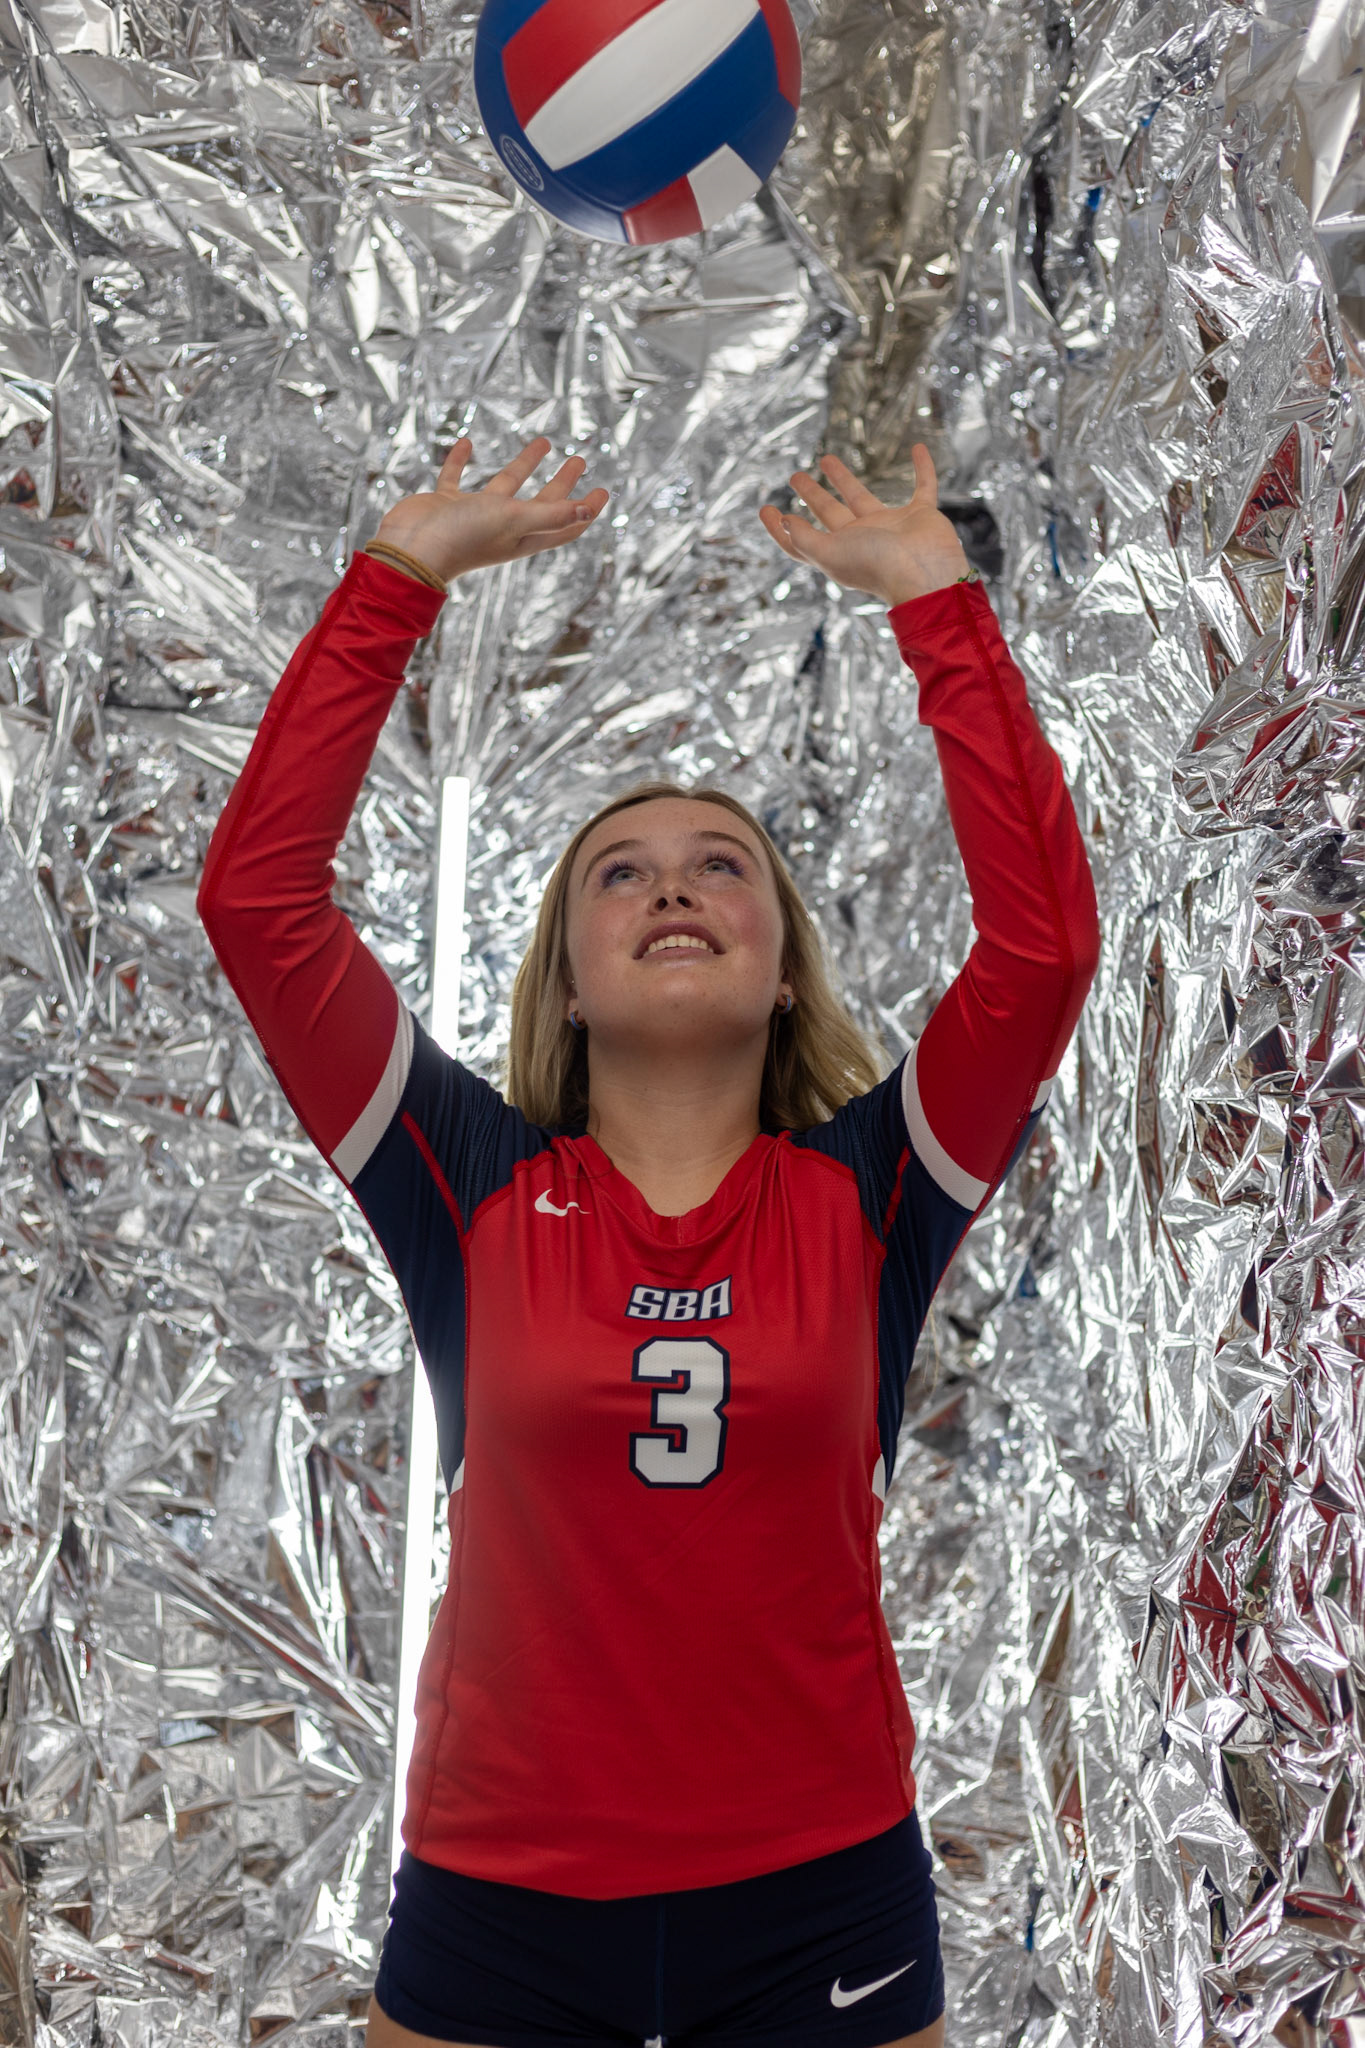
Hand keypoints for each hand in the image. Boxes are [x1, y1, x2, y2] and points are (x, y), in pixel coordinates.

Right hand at [372, 436, 608, 582]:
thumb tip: (588, 512)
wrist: (410, 550)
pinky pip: (457, 477)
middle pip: (543, 503)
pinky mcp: (446, 503)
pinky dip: (462, 460)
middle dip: (563, 483)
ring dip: (525, 465)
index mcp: (523, 535)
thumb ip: (550, 515)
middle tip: (580, 459)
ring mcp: (474, 515)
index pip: (564, 525)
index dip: (586, 510)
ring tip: (544, 441)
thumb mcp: (513, 520)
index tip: (603, 490)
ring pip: (506, 485)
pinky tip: (468, 443)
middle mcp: (502, 526)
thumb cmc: (464, 537)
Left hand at [759, 444, 968, 605]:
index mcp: (837, 552)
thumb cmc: (877, 566)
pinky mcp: (920, 515)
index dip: (781, 528)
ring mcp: (891, 527)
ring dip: (844, 478)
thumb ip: (805, 539)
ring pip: (861, 496)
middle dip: (812, 495)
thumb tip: (786, 522)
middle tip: (795, 475)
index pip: (802, 540)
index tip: (765, 508)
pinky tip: (918, 448)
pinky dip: (923, 468)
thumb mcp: (830, 553)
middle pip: (829, 513)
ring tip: (825, 457)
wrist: (926, 574)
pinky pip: (923, 486)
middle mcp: (861, 539)